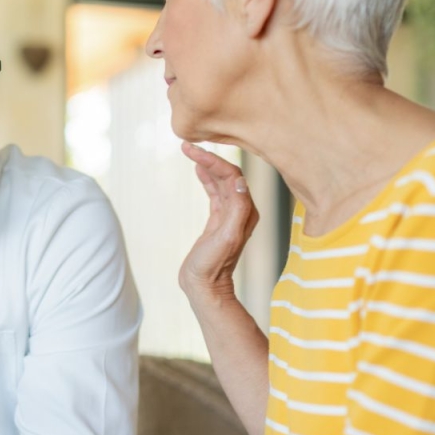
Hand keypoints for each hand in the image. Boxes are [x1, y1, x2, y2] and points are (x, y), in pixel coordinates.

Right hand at [179, 142, 259, 300]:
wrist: (204, 287)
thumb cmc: (213, 266)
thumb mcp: (225, 237)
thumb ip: (236, 210)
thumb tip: (238, 181)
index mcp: (246, 211)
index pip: (232, 176)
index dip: (213, 161)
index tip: (192, 151)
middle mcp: (242, 210)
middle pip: (227, 175)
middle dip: (209, 158)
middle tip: (187, 146)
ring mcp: (230, 215)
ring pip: (221, 181)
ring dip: (207, 165)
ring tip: (189, 152)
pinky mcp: (218, 220)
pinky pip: (215, 192)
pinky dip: (207, 179)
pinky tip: (198, 170)